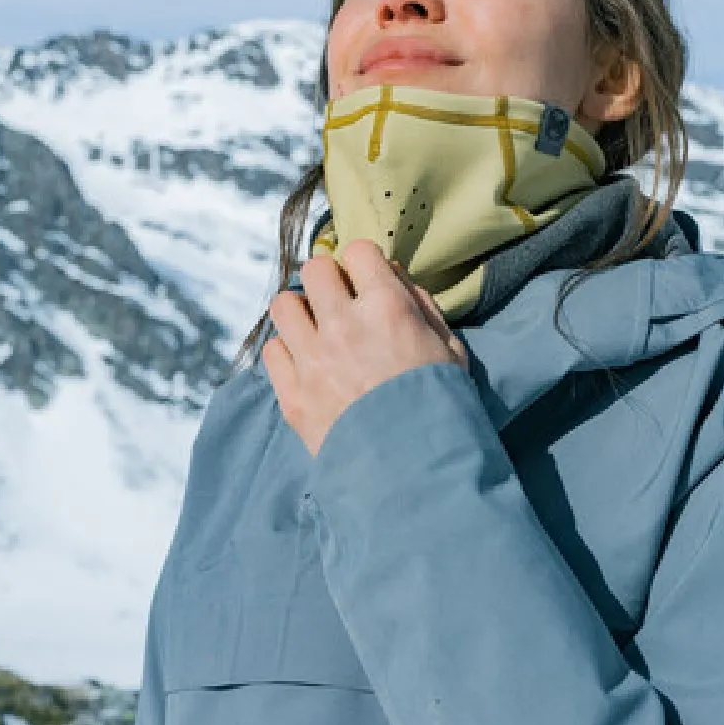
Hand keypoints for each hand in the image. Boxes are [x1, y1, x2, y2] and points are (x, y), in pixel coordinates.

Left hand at [262, 239, 470, 457]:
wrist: (417, 473)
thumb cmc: (442, 408)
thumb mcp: (451, 350)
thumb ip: (421, 307)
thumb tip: (393, 279)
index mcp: (387, 309)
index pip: (357, 251)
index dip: (364, 263)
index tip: (368, 279)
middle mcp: (343, 325)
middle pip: (314, 270)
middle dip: (328, 280)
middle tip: (340, 302)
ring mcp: (313, 360)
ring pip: (283, 304)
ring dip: (300, 311)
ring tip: (316, 330)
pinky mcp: (293, 394)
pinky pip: (272, 350)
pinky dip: (287, 352)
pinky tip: (307, 364)